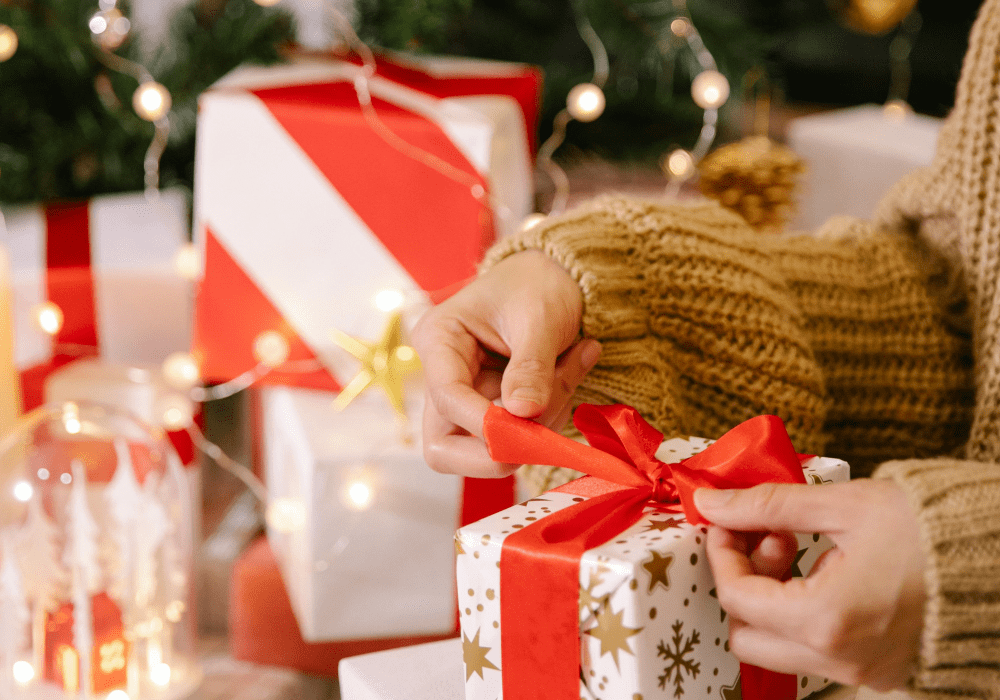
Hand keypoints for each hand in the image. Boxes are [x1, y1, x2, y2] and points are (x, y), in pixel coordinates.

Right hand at [411, 250, 600, 477]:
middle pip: (443, 446)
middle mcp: (444, 375)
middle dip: (495, 449)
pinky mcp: (495, 409)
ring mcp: (468, 397)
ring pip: (485, 447)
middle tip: (543, 430)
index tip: (528, 423)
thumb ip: (531, 366)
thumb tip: (523, 414)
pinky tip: (571, 370)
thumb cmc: (539, 283)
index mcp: (439, 340)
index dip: (484, 422)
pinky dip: (550, 416)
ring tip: (574, 365)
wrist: (553, 274)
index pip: (446, 398)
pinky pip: (518, 435)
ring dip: (537, 425)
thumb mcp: (540, 317)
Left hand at [697, 479, 925, 690]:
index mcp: (827, 619)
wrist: (997, 556)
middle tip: (770, 538)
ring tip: (802, 550)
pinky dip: (802, 616)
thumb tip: (713, 503)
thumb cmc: (928, 528)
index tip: (731, 521)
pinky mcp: (877, 671)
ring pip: (778, 649)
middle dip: (744, 582)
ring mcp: (861, 672)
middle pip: (747, 636)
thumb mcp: (842, 505)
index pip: (738, 597)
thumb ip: (767, 506)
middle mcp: (840, 659)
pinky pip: (815, 653)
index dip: (723, 553)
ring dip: (772, 600)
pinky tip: (825, 572)